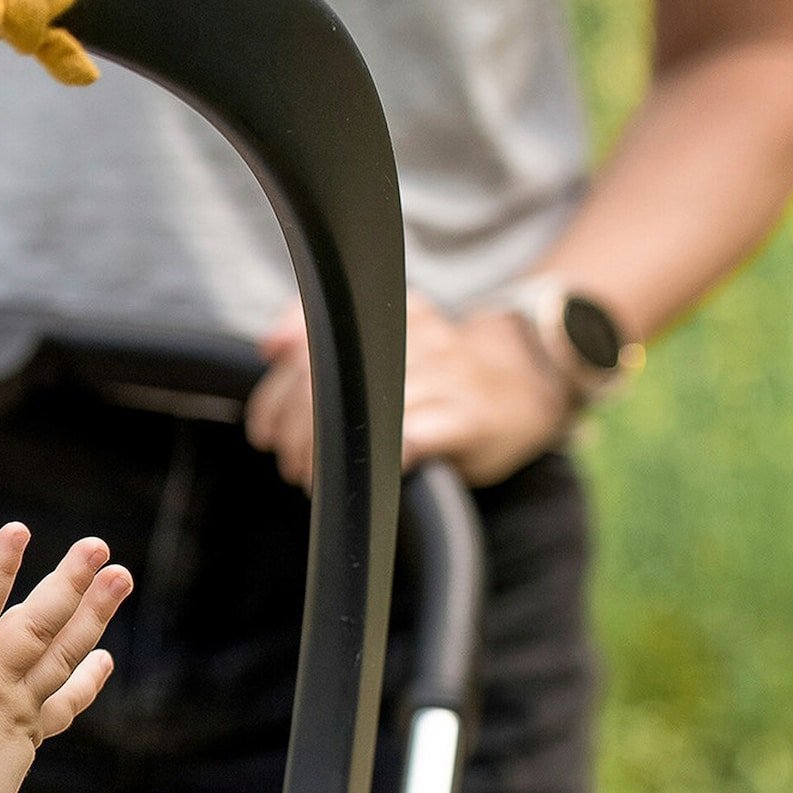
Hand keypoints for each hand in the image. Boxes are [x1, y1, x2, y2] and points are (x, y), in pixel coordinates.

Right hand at [0, 526, 130, 792]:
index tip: (19, 530)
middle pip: (37, 626)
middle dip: (69, 583)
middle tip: (99, 545)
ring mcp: (19, 709)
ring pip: (63, 655)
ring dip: (95, 614)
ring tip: (121, 576)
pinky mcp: (32, 733)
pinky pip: (67, 700)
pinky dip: (89, 678)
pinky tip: (106, 653)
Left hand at [245, 291, 573, 488]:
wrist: (529, 385)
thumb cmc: (441, 371)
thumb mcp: (385, 340)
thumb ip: (325, 338)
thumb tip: (271, 346)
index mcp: (390, 314)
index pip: (310, 345)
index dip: (274, 394)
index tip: (263, 431)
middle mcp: (417, 338)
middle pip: (327, 381)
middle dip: (293, 430)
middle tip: (286, 461)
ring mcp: (445, 377)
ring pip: (361, 412)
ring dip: (323, 454)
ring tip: (310, 478)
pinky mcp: (469, 418)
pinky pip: (409, 437)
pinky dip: (374, 461)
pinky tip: (359, 479)